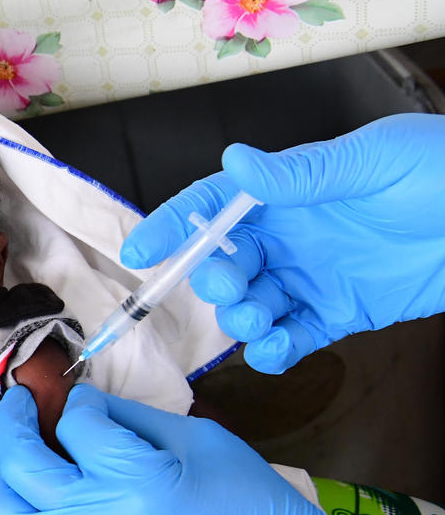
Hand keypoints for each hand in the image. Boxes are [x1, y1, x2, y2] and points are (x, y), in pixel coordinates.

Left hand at [0, 383, 412, 514]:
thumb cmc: (254, 508)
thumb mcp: (202, 443)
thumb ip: (135, 420)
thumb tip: (88, 405)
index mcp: (135, 479)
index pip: (79, 424)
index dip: (82, 402)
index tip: (90, 399)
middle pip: (25, 464)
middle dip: (15, 423)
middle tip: (21, 403)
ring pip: (11, 514)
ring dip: (6, 477)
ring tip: (21, 454)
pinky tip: (28, 507)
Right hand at [119, 113, 444, 373]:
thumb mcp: (374, 162)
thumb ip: (302, 175)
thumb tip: (235, 162)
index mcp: (290, 192)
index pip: (216, 205)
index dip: (175, 225)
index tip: (140, 251)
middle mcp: (291, 237)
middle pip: (224, 262)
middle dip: (214, 280)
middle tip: (235, 286)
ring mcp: (311, 278)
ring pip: (248, 306)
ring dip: (240, 319)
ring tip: (262, 321)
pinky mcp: (337, 315)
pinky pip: (289, 340)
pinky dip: (273, 352)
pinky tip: (278, 349)